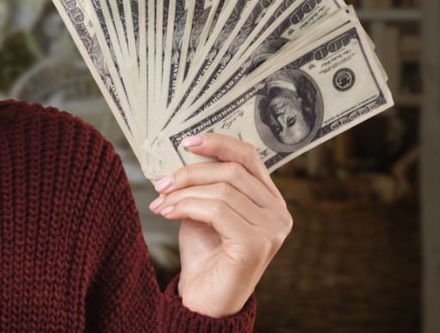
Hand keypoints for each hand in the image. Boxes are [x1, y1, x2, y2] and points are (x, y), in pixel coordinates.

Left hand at [147, 133, 291, 316]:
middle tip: (161, 184)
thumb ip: (204, 184)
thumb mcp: (203, 209)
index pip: (249, 157)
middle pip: (232, 171)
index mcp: (269, 199)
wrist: (204, 298)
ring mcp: (271, 230)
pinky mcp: (256, 245)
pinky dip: (187, 207)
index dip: (219, 142)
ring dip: (183, 193)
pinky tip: (168, 213)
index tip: (186, 141)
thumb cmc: (204, 253)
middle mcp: (278, 213)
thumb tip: (180, 153)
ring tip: (161, 203)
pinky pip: (217, 211)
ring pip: (222, 190)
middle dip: (189, 173)